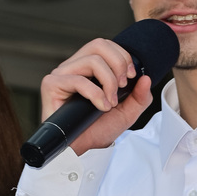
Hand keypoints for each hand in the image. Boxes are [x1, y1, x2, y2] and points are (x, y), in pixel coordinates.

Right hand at [40, 38, 153, 155]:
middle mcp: (73, 68)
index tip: (131, 77)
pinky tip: (101, 107)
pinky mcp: (51, 85)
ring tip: (111, 102)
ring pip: (91, 60)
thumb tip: (146, 78)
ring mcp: (61, 75)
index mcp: (88, 68)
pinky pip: (78, 80)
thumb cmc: (98, 130)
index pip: (104, 45)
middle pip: (98, 45)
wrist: (83, 150)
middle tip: (123, 86)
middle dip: (118, 64)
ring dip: (109, 81)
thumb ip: (140, 96)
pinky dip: (95, 94)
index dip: (122, 56)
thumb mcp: (127, 113)